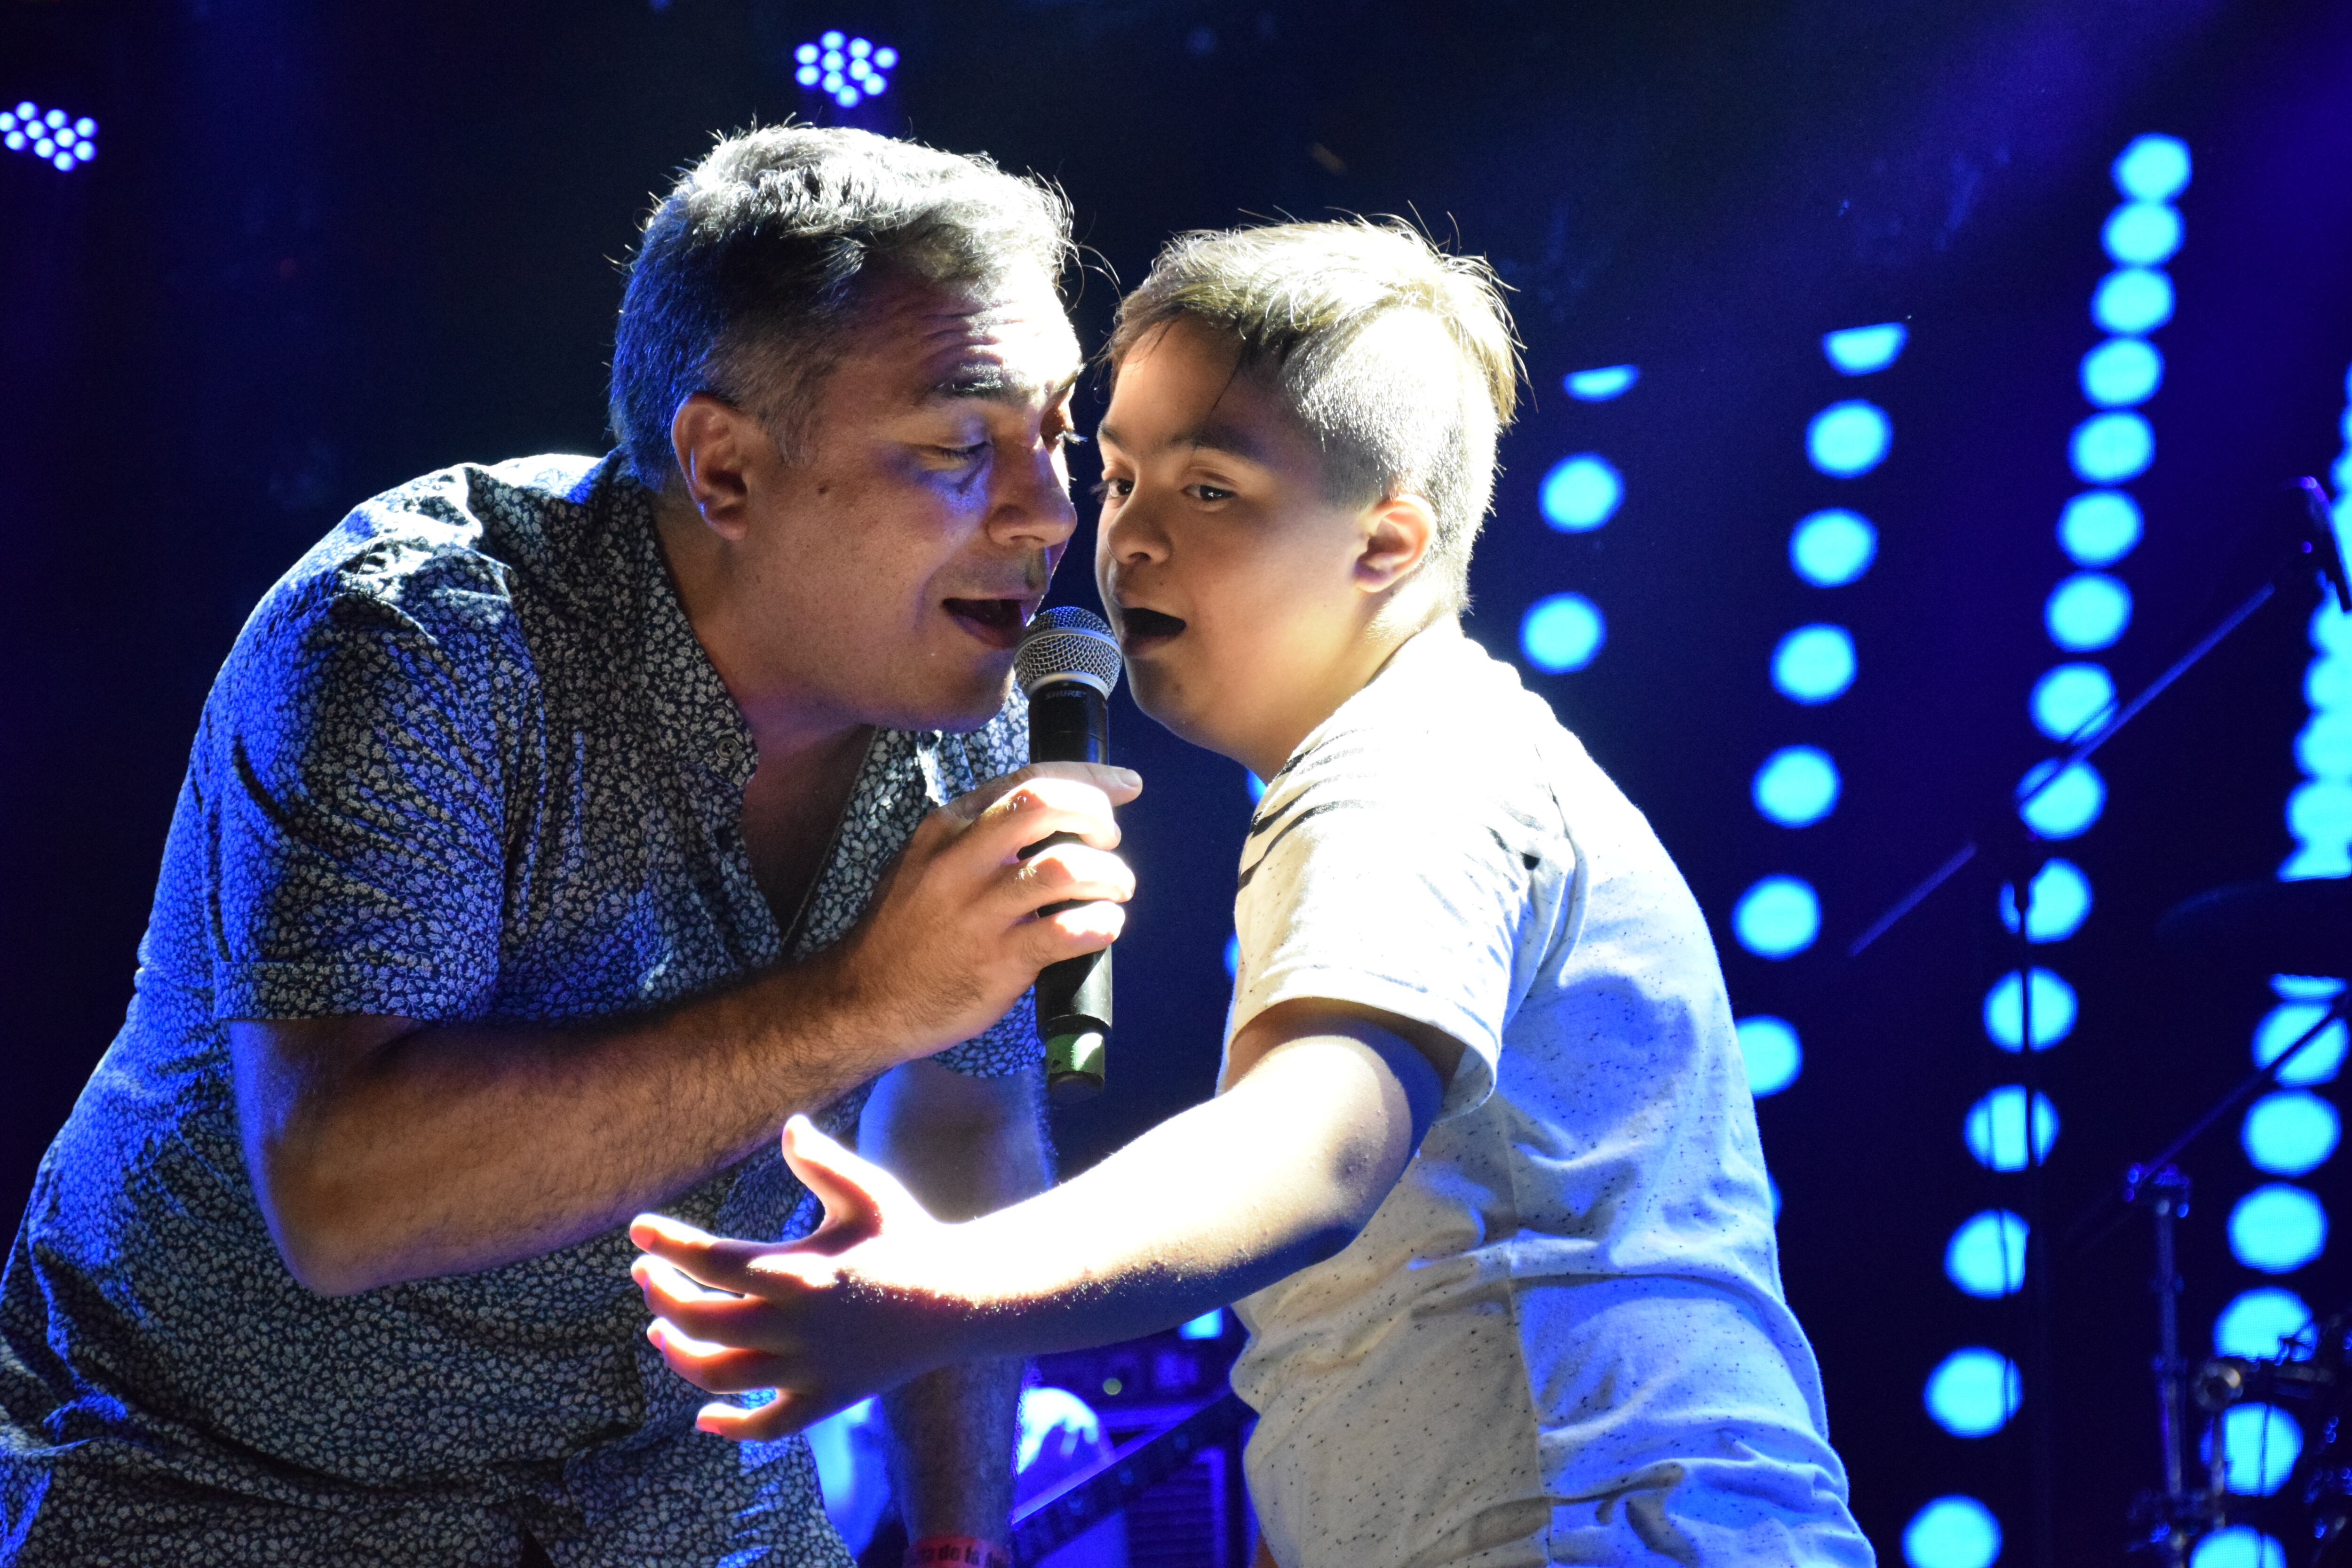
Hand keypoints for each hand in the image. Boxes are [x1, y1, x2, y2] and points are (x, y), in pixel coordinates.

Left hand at [631, 1115, 968, 1440]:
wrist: (959, 1300)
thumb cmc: (908, 1237)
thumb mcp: (869, 1193)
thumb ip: (823, 1162)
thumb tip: (788, 1126)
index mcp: (801, 1272)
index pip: (712, 1262)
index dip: (667, 1246)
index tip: (638, 1230)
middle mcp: (798, 1327)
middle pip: (702, 1322)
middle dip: (661, 1296)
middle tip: (643, 1275)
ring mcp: (810, 1370)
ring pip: (722, 1376)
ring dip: (678, 1356)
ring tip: (658, 1329)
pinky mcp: (825, 1400)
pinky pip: (767, 1425)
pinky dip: (731, 1426)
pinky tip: (704, 1416)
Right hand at [825, 762, 1138, 1060]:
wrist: (863, 1001)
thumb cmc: (907, 932)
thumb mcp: (928, 863)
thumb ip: (981, 837)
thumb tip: (1056, 818)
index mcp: (947, 827)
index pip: (1029, 780)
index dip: (1089, 779)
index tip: (1125, 786)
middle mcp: (960, 860)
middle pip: (1046, 805)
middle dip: (1096, 815)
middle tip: (1110, 841)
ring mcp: (978, 912)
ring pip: (1064, 868)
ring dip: (1109, 874)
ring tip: (1116, 889)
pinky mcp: (997, 961)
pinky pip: (1066, 931)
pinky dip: (1101, 924)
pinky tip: (1105, 926)